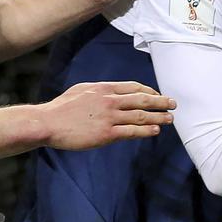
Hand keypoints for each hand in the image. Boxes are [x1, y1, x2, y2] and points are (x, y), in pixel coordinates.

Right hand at [43, 81, 175, 149]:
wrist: (47, 122)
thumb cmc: (61, 108)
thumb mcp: (82, 90)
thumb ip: (99, 91)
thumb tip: (110, 92)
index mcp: (104, 88)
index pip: (134, 87)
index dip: (149, 92)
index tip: (158, 96)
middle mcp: (110, 100)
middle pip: (142, 100)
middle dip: (160, 102)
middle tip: (173, 104)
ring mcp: (109, 117)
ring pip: (140, 116)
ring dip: (158, 117)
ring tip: (170, 119)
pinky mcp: (106, 134)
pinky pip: (131, 131)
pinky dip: (145, 131)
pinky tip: (155, 131)